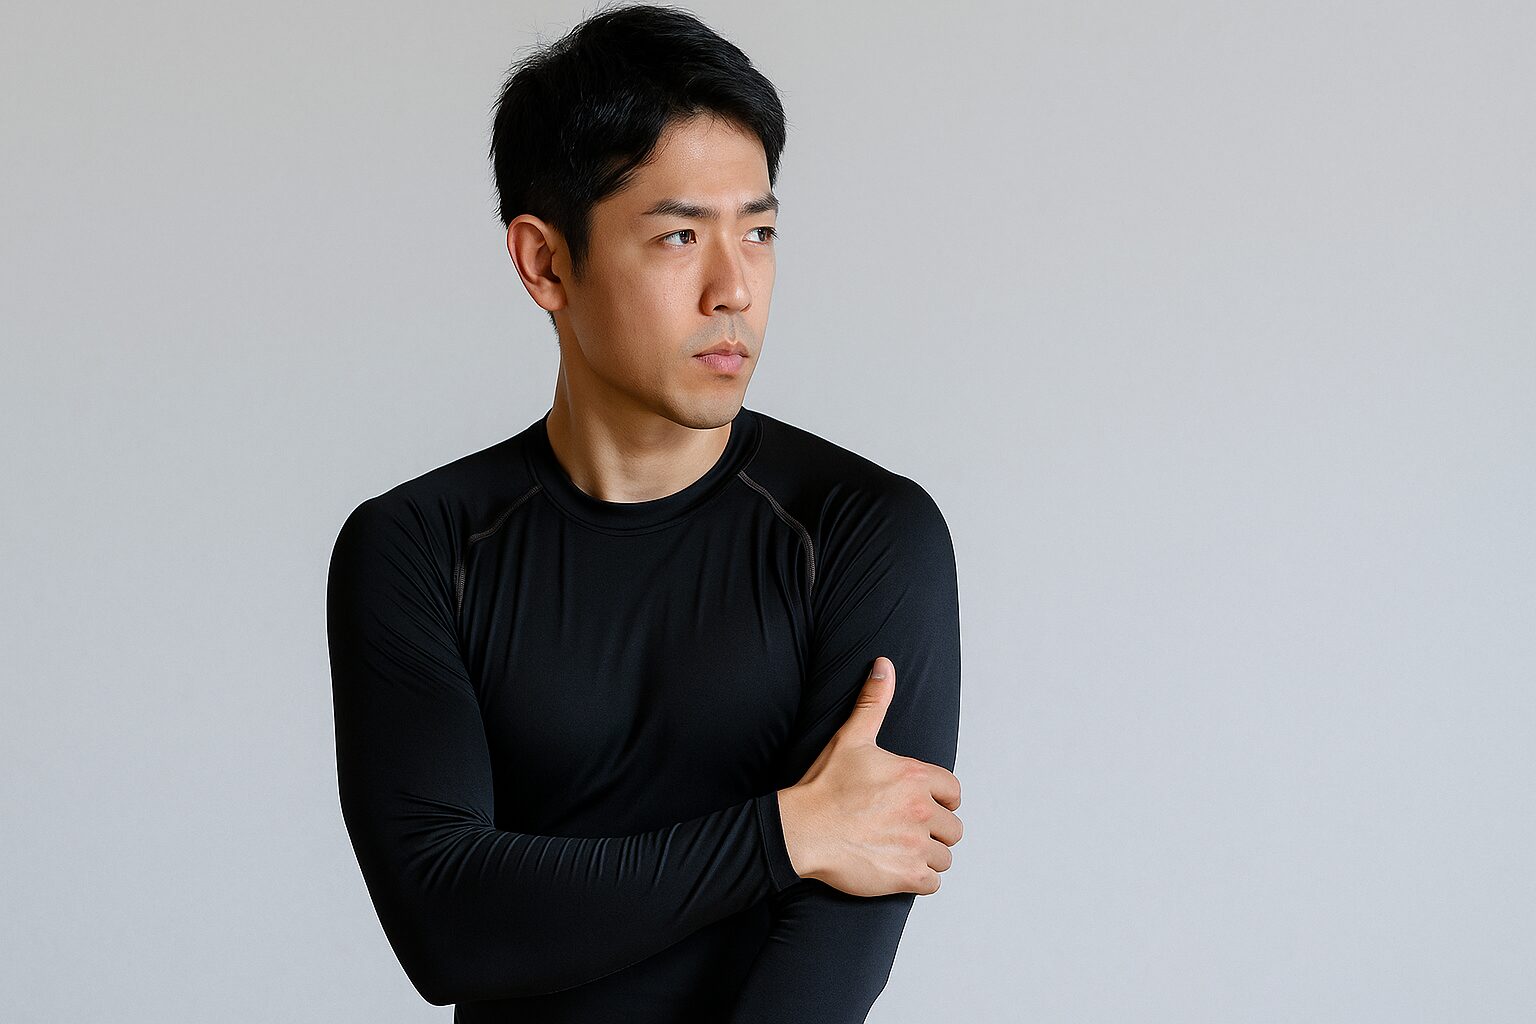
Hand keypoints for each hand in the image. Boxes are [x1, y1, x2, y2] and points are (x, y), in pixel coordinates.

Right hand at [777, 656, 963, 895]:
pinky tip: (897, 868)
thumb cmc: (823, 787)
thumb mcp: (851, 739)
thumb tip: (884, 665)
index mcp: (916, 777)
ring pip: (944, 856)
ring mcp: (916, 845)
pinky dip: (920, 879)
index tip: (918, 803)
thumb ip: (874, 703)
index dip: (938, 798)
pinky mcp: (906, 876)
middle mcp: (922, 810)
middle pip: (953, 827)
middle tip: (905, 829)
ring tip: (899, 849)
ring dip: (928, 855)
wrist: (800, 830)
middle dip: (934, 829)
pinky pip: (934, 882)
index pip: (954, 792)